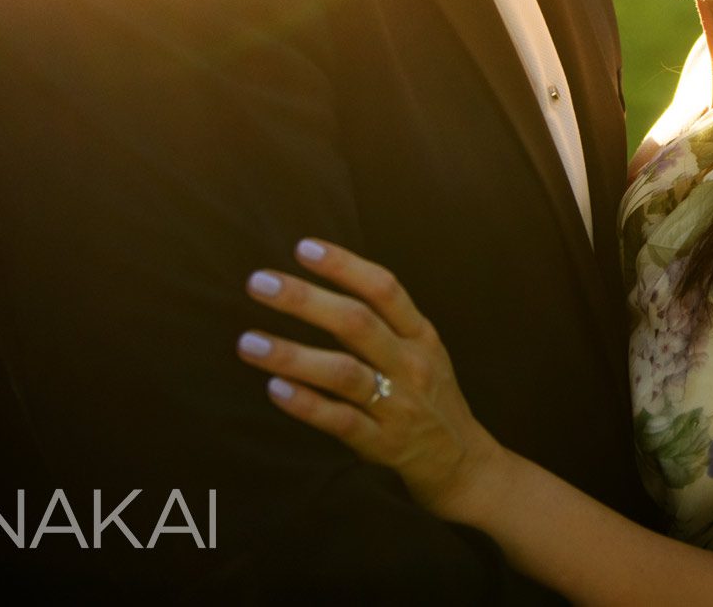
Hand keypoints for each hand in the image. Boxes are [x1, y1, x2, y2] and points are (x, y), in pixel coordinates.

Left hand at [239, 238, 501, 522]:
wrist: (464, 464)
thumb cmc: (431, 399)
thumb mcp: (422, 352)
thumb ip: (385, 325)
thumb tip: (322, 291)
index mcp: (421, 336)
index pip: (385, 288)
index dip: (344, 265)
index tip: (302, 248)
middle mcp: (412, 364)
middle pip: (357, 323)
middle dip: (306, 300)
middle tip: (258, 283)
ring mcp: (399, 405)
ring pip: (344, 373)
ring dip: (293, 355)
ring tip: (248, 342)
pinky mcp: (384, 445)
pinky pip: (342, 422)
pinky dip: (307, 405)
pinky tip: (275, 389)